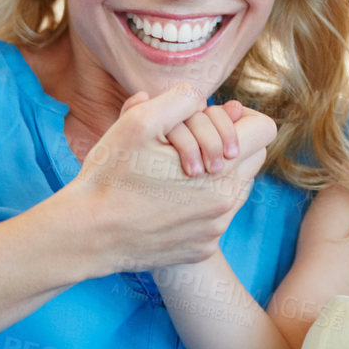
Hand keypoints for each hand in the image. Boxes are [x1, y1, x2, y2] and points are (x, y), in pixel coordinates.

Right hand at [58, 86, 276, 274]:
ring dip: (215, 174)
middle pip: (253, 158)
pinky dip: (199, 204)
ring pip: (237, 188)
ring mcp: (215, 231)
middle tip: (189, 143)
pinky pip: (216, 217)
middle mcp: (227, 205)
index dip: (241, 116)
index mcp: (222, 171)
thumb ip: (183, 99)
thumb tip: (220, 104)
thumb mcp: (139, 121)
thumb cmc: (110, 174)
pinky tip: (165, 201)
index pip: (264, 130)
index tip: (213, 118)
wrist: (85, 235)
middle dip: (228, 143)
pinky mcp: (201, 249)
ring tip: (175, 172)